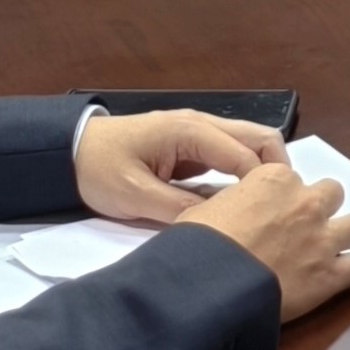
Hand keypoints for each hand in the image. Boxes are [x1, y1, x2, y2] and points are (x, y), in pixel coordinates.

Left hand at [73, 111, 287, 223]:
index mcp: (189, 131)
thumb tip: (219, 225)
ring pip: (250, 143)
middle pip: (260, 137)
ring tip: (268, 207)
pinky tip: (246, 200)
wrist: (68, 152)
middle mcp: (201, 124)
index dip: (264, 186)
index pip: (246, 154)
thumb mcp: (135, 196)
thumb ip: (178, 209)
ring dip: (264, 170)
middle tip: (281, 209)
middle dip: (278, 171)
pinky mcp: (192, 145)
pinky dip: (247, 171)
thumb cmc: (99, 169)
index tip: (272, 218)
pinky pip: (232, 153)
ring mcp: (198, 132)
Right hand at [176, 163, 349, 320]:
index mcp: (274, 180)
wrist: (209, 287)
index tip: (272, 213)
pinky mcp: (331, 275)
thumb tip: (233, 214)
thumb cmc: (199, 246)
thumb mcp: (203, 210)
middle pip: (332, 192)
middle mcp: (305, 203)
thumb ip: (232, 203)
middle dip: (320, 207)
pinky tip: (331, 276)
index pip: (292, 177)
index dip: (283, 197)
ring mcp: (323, 238)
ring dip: (342, 235)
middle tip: (301, 228)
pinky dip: (347, 269)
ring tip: (323, 251)